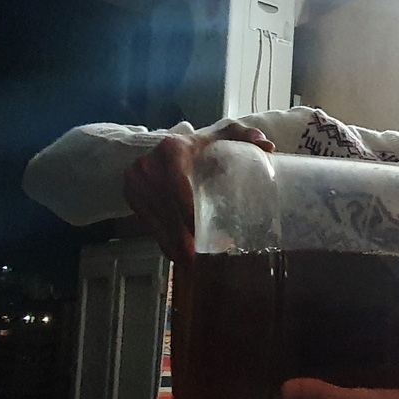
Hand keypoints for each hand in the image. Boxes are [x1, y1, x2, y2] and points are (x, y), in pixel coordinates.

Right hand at [122, 122, 273, 264]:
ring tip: (192, 262)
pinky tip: (178, 255)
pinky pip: (147, 222)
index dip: (184, 204)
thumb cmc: (202, 147)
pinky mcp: (131, 195)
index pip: (176, 180)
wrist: (166, 150)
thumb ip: (245, 137)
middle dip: (180, 233)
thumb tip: (268, 147)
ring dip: (172, 242)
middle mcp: (149, 164)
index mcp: (173, 149)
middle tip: (199, 254)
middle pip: (164, 205)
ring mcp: (136, 181)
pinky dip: (163, 240)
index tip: (197, 226)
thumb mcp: (222, 137)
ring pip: (154, 218)